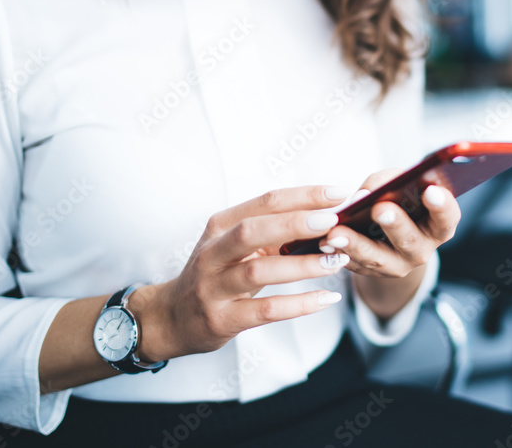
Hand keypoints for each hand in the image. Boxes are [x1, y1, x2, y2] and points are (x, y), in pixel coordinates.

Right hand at [130, 185, 355, 361]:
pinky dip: (299, 304)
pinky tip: (326, 298)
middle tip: (334, 220)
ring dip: (303, 265)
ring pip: (260, 271)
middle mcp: (214, 252)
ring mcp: (214, 287)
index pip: (266, 201)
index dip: (305, 195)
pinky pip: (265, 310)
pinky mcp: (222, 319)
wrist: (172, 317)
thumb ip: (273, 230)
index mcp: (221, 225)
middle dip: (297, 222)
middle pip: (255, 230)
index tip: (340, 192)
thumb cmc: (217, 274)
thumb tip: (327, 216)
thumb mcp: (235, 245)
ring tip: (338, 260)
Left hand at [317, 168, 460, 278]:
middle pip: (410, 241)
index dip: (441, 205)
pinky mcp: (374, 274)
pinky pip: (356, 266)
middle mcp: (423, 250)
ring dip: (356, 244)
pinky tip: (324, 242)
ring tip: (337, 232)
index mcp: (439, 225)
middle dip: (395, 224)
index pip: (447, 217)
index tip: (430, 190)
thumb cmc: (398, 198)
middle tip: (381, 208)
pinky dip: (339, 253)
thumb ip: (387, 182)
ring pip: (378, 259)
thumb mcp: (398, 185)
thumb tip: (365, 194)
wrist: (388, 231)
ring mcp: (399, 266)